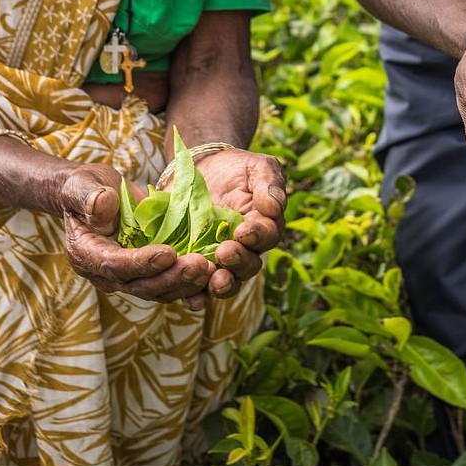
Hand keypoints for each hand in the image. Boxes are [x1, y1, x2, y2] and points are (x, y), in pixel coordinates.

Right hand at [60, 164, 214, 307]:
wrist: (96, 195)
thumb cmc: (86, 188)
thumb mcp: (82, 184)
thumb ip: (89, 196)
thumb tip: (102, 207)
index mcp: (86, 254)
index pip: (114, 265)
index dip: (141, 262)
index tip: (168, 253)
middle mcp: (107, 274)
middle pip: (141, 285)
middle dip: (172, 277)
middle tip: (199, 265)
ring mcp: (130, 276)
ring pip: (159, 289)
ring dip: (186, 283)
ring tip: (210, 269)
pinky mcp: (149, 272)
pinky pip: (171, 284)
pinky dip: (191, 284)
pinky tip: (213, 276)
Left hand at [195, 149, 285, 297]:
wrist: (203, 169)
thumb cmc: (237, 168)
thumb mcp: (258, 166)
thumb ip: (269, 182)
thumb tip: (275, 206)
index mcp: (264, 227)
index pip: (267, 236)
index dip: (257, 236)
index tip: (244, 231)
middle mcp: (245, 250)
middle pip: (248, 266)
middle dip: (238, 262)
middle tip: (225, 252)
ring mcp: (219, 260)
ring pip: (226, 281)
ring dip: (220, 285)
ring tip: (213, 280)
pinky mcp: (194, 264)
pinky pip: (198, 287)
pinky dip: (196, 296)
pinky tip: (190, 298)